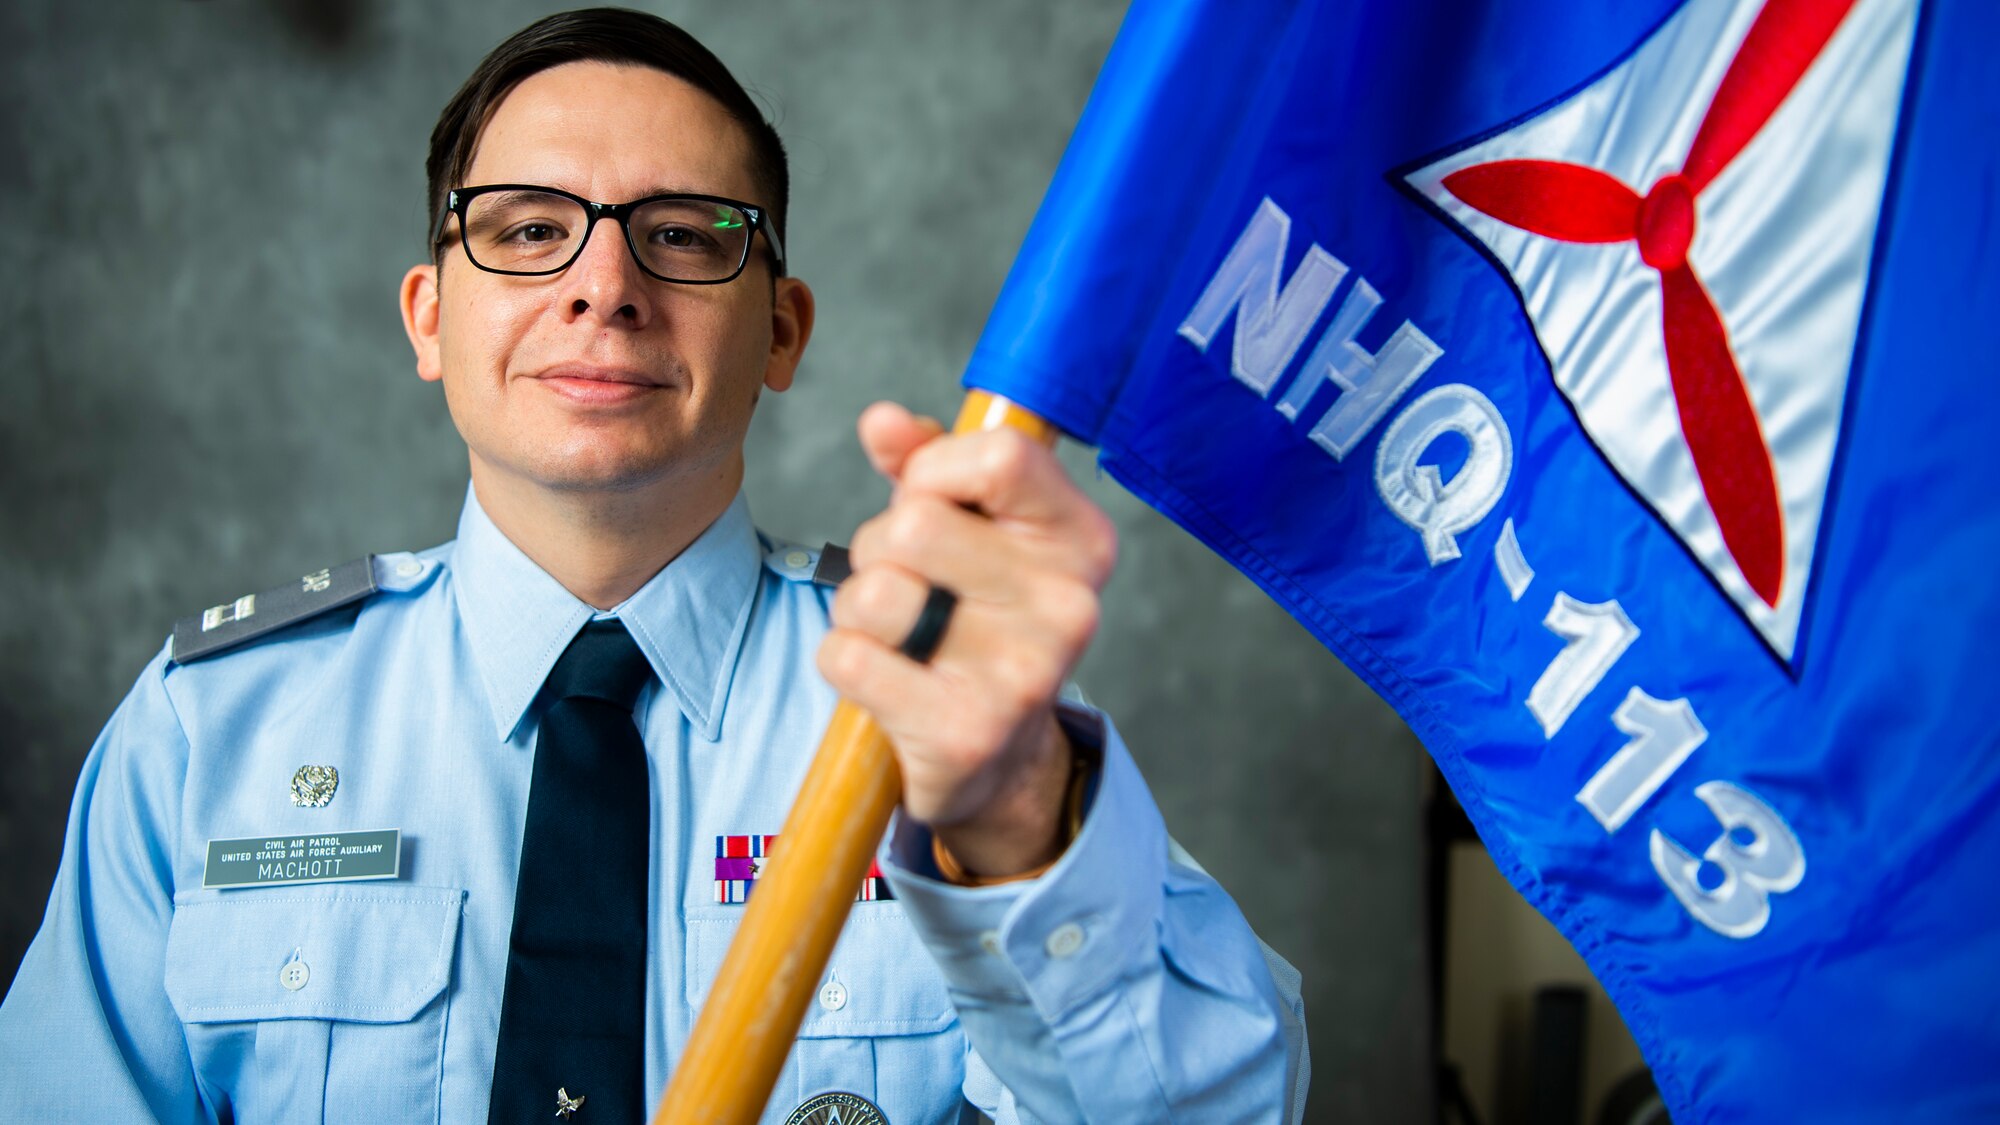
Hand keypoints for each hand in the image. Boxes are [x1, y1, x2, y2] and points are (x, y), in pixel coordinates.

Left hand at [817, 401, 1117, 877]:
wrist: (999, 759)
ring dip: (858, 607)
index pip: (1001, 455)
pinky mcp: (965, 734)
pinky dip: (843, 661)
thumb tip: (883, 422)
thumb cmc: (976, 618)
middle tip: (908, 584)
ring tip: (896, 632)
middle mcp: (1068, 606)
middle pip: (914, 525)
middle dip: (881, 548)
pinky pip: (848, 657)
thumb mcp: (970, 530)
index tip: (926, 499)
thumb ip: (927, 463)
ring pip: (875, 592)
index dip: (934, 468)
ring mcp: (1022, 675)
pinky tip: (885, 678)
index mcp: (1082, 540)